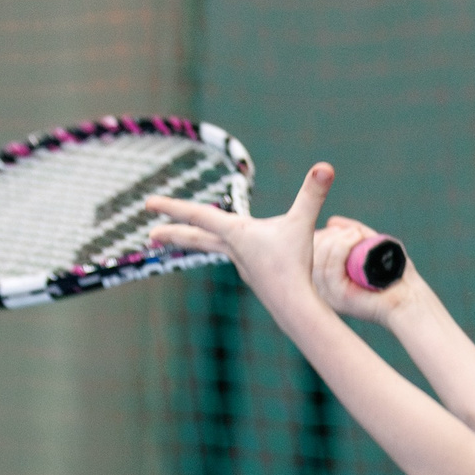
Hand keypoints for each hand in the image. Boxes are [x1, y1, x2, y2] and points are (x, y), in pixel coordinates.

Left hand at [147, 161, 333, 321]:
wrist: (293, 307)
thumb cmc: (294, 265)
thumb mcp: (303, 224)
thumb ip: (313, 194)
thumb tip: (325, 167)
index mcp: (236, 233)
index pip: (198, 214)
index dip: (172, 206)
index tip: (148, 203)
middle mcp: (232, 249)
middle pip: (195, 238)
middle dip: (172, 233)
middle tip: (150, 235)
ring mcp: (241, 264)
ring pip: (213, 247)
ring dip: (196, 241)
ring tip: (182, 238)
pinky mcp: (253, 275)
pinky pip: (236, 257)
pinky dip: (227, 250)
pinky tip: (240, 251)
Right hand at [310, 215, 418, 325]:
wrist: (412, 300)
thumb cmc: (396, 276)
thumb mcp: (372, 246)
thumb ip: (354, 233)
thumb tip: (332, 222)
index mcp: (329, 280)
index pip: (310, 254)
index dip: (321, 237)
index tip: (339, 229)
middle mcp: (326, 289)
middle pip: (312, 255)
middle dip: (329, 236)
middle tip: (353, 232)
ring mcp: (331, 295)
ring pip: (319, 260)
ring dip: (338, 240)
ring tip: (359, 234)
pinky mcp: (339, 298)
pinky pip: (330, 269)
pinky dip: (341, 248)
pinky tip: (356, 238)